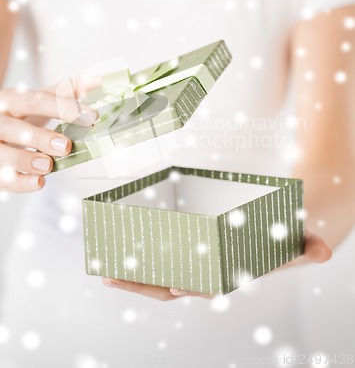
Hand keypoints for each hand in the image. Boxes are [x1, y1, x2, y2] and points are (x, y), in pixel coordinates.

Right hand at [0, 86, 97, 191]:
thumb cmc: (20, 114)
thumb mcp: (39, 99)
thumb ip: (67, 91)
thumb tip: (97, 80)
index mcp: (12, 100)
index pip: (36, 100)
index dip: (64, 109)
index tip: (92, 117)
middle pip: (14, 128)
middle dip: (40, 137)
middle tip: (66, 146)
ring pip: (1, 154)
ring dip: (25, 160)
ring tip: (48, 166)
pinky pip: (1, 178)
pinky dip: (19, 182)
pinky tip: (38, 182)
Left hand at [101, 229, 331, 299]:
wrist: (279, 232)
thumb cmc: (281, 240)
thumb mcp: (296, 244)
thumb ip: (308, 248)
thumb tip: (324, 253)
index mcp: (227, 276)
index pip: (202, 286)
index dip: (185, 287)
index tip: (164, 285)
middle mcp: (207, 273)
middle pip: (170, 285)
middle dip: (140, 285)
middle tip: (108, 278)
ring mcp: (196, 261)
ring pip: (160, 274)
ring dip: (133, 275)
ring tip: (105, 269)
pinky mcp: (191, 247)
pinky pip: (164, 256)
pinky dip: (143, 258)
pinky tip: (123, 250)